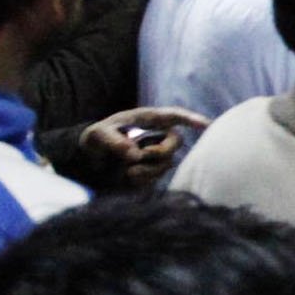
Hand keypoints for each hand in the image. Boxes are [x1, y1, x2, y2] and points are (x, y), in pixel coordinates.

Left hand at [79, 106, 208, 188]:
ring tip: (127, 172)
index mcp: (147, 119)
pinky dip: (143, 178)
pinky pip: (157, 176)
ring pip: (167, 162)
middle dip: (161, 150)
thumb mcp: (97, 136)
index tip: (206, 125)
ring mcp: (155, 154)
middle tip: (142, 156)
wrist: (87, 160)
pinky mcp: (151, 170)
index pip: (174, 116)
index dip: (191, 119)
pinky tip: (128, 176)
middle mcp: (156, 135)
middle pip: (176, 141)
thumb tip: (136, 154)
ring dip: (149, 169)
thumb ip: (114, 142)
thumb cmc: (95, 139)